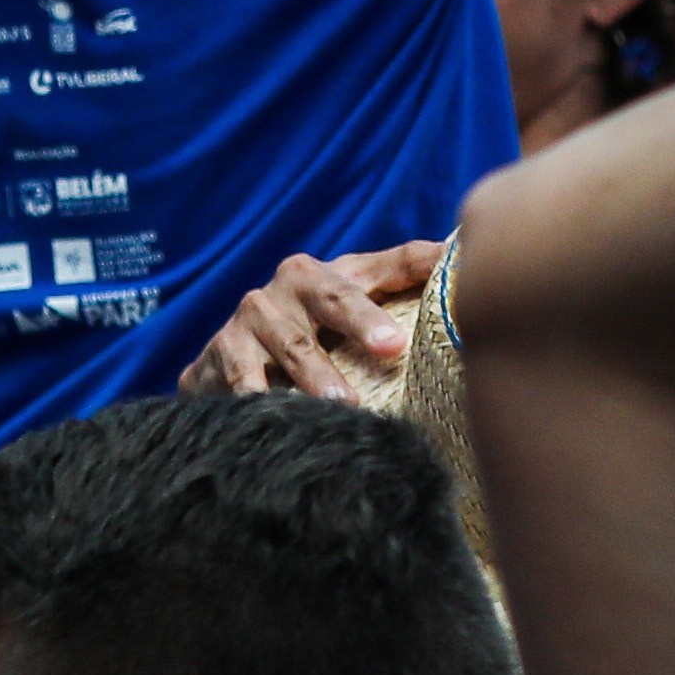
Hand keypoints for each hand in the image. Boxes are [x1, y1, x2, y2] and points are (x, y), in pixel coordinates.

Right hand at [193, 239, 434, 399]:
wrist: (228, 356)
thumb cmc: (307, 322)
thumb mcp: (348, 290)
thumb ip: (401, 269)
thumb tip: (456, 250)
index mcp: (318, 274)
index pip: (361, 283)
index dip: (383, 304)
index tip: (400, 341)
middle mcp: (281, 292)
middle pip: (327, 306)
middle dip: (357, 325)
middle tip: (385, 354)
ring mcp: (247, 323)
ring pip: (285, 351)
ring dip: (309, 379)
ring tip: (336, 407)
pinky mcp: (218, 358)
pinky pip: (240, 383)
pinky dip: (258, 402)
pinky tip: (276, 424)